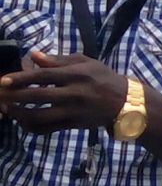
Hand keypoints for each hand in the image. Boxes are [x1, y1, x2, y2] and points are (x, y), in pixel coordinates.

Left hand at [0, 53, 128, 133]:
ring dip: (18, 114)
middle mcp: (74, 94)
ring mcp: (73, 111)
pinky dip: (30, 127)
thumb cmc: (103, 78)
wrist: (126, 102)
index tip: (2, 81)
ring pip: (39, 117)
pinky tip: (21, 120)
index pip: (43, 76)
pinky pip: (46, 129)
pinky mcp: (73, 125)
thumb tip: (33, 56)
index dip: (21, 79)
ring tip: (6, 108)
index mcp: (76, 75)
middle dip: (13, 97)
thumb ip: (58, 60)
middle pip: (37, 97)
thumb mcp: (86, 62)